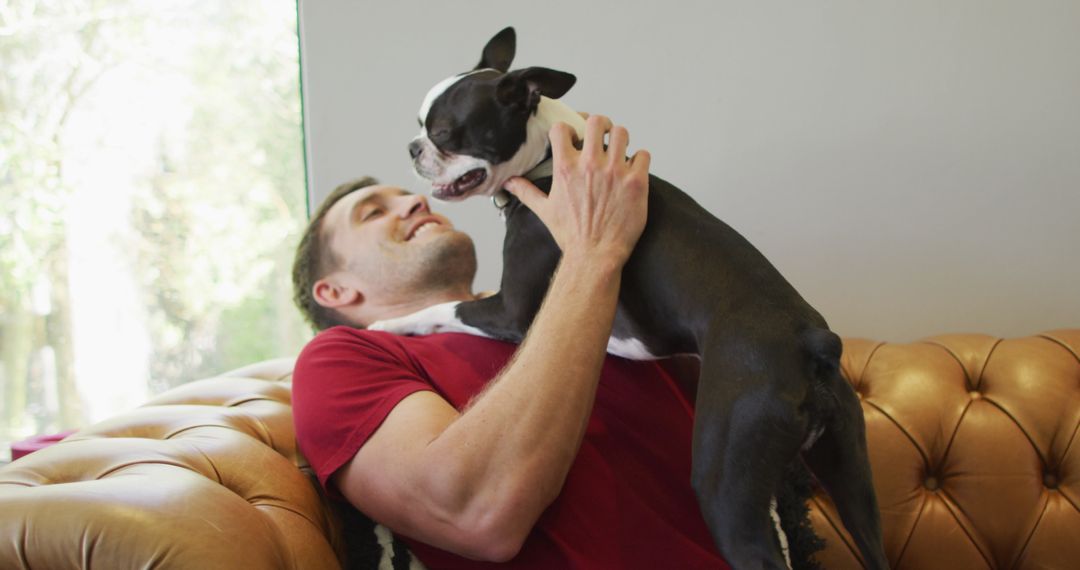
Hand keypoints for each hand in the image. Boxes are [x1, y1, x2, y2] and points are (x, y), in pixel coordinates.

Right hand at [503, 115, 650, 265]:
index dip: (569, 128)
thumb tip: (508, 182)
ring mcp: (615, 172)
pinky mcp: (636, 183)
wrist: (595, 256)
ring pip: (622, 133)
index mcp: (566, 169)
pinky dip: (640, 159)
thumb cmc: (571, 236)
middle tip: (603, 135)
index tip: (575, 136)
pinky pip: (643, 155)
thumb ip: (526, 191)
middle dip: (600, 126)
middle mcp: (590, 166)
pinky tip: (634, 169)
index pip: (562, 128)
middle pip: (597, 121)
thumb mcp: (544, 211)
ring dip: (621, 140)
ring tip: (620, 151)